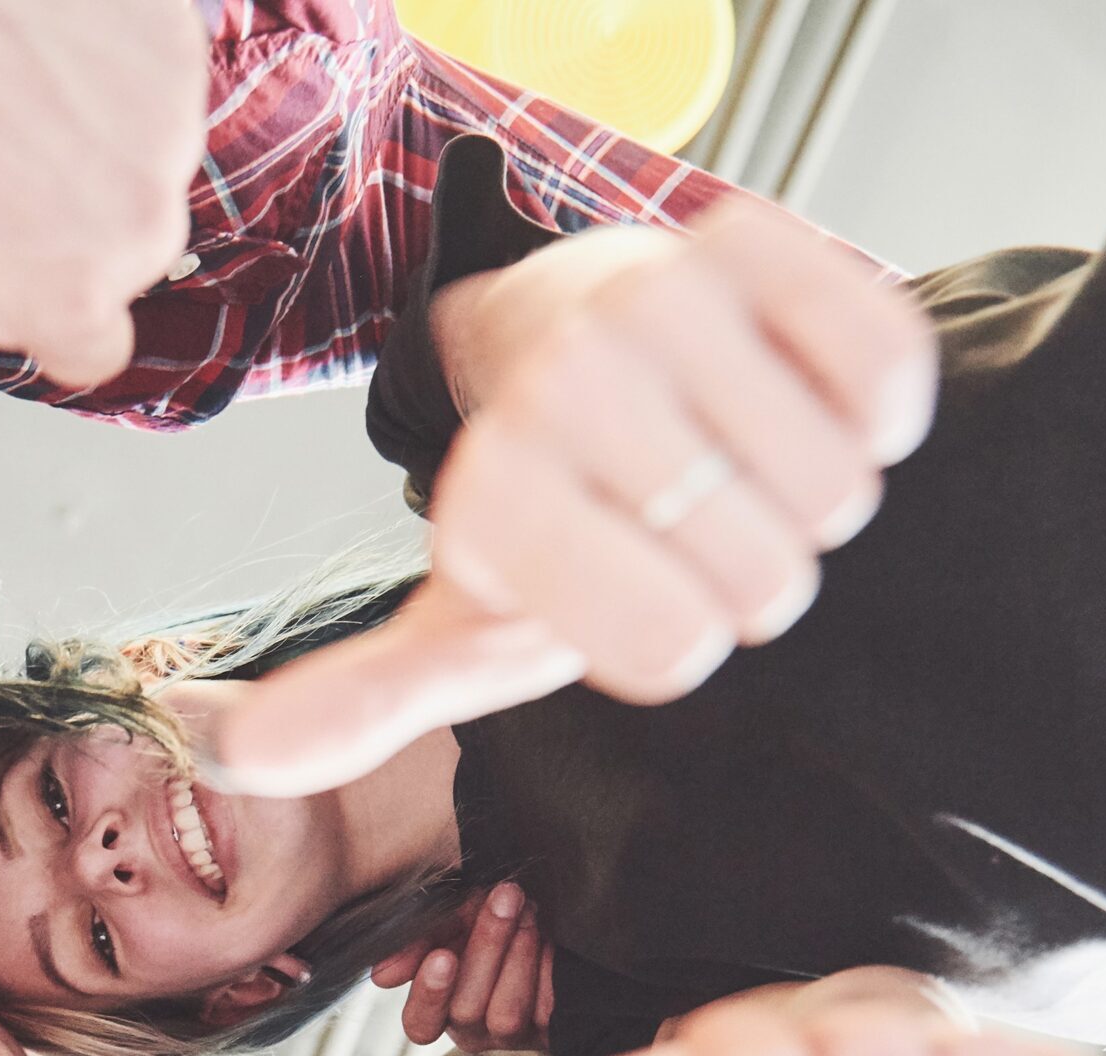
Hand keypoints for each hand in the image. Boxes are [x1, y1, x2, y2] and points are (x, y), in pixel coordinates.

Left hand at [0, 0, 205, 589]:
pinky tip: (14, 34)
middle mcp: (142, 221)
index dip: (17, 299)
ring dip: (73, 135)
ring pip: (134, 154)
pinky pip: (145, 62)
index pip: (81, 338)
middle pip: (113, 249)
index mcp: (76, 309)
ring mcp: (162, 115)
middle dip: (47, 222)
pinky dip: (94, 52)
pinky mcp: (163, 24)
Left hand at [204, 198, 937, 793]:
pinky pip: (879, 377)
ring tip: (726, 458)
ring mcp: (661, 304)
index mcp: (494, 495)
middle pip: (759, 580)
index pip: (671, 649)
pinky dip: (864, 410)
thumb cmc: (546, 514)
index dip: (675, 644)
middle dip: (743, 577)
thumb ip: (360, 700)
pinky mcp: (760, 244)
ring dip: (805, 498)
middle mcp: (563, 388)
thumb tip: (225, 760)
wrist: (585, 337)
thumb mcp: (458, 621)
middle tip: (681, 524)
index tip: (628, 593)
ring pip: (831, 490)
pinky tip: (783, 394)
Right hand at [370, 883, 553, 1051]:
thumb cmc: (487, 918)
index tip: (442, 956)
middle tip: (501, 898)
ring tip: (526, 909)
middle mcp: (470, 1029)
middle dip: (485, 948)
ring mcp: (509, 1035)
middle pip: (466, 1009)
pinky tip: (545, 935)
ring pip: (505, 1013)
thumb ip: (418, 942)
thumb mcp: (451, 919)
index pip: (420, 1023)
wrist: (542, 915)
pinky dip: (544, 964)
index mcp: (437, 1009)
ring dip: (517, 954)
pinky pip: (543, 1007)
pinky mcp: (547, 1030)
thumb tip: (381, 978)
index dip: (429, 994)